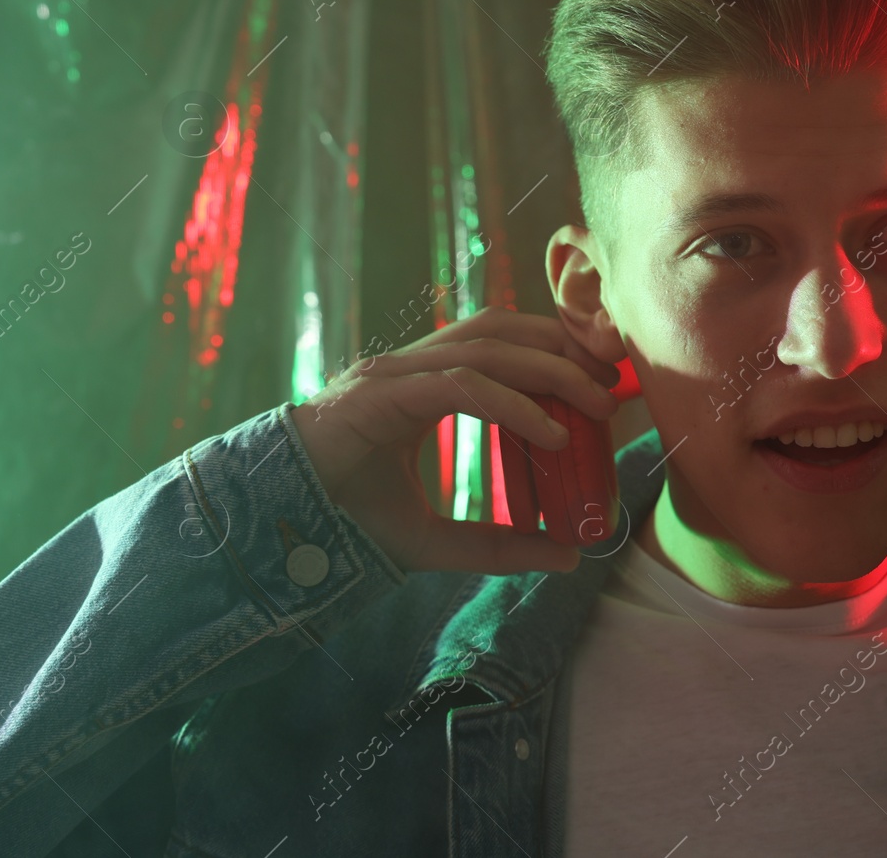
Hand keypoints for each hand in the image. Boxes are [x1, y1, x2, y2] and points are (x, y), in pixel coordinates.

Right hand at [289, 306, 620, 574]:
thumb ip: (499, 546)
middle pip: (503, 330)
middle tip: (615, 385)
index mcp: (423, 382)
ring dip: (550, 369)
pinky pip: (461, 385)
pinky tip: (552, 432)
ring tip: (598, 403)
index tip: (603, 383)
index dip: (553, 350)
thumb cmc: (344, 523)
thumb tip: (568, 555)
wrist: (271, 532)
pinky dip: (512, 404)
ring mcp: (393, 374)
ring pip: (488, 347)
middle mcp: (410, 366)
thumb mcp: (438, 540)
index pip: (499, 342)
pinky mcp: (381, 395)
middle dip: (563, 348)